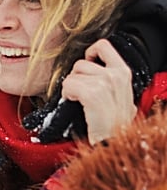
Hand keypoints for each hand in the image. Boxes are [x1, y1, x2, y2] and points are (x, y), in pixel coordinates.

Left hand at [23, 33, 147, 145]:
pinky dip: (66, 94)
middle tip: (79, 92)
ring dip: (70, 88)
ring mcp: (104, 84)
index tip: (86, 63)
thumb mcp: (122, 98)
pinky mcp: (92, 95)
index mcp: (123, 73)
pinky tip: (72, 102)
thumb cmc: (115, 125)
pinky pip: (68, 85)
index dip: (90, 52)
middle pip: (81, 63)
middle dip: (76, 77)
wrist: (114, 143)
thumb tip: (95, 71)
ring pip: (72, 75)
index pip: (103, 46)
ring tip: (78, 100)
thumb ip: (112, 81)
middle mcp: (115, 75)